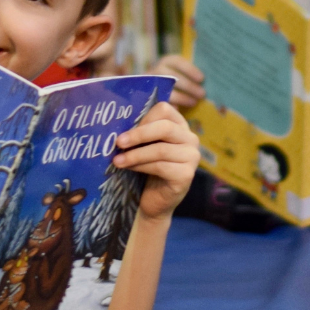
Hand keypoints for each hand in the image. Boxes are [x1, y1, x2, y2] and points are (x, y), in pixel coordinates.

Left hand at [112, 102, 201, 219]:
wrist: (155, 200)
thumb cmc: (147, 167)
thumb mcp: (145, 145)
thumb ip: (140, 132)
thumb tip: (119, 121)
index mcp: (180, 125)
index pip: (164, 109)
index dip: (144, 118)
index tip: (125, 128)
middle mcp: (191, 138)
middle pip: (165, 127)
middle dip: (138, 134)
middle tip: (118, 142)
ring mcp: (192, 157)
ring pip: (161, 149)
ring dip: (135, 154)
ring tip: (117, 160)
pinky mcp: (187, 174)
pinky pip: (161, 166)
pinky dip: (141, 166)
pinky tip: (129, 168)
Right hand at [151, 55, 204, 109]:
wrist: (151, 96)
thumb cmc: (176, 84)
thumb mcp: (181, 76)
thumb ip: (190, 78)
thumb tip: (204, 84)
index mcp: (166, 62)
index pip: (177, 61)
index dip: (189, 69)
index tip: (202, 79)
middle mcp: (155, 71)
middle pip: (171, 76)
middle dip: (188, 85)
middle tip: (202, 94)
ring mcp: (148, 84)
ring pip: (165, 90)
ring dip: (181, 97)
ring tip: (193, 103)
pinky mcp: (146, 98)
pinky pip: (158, 103)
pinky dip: (170, 106)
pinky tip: (179, 110)